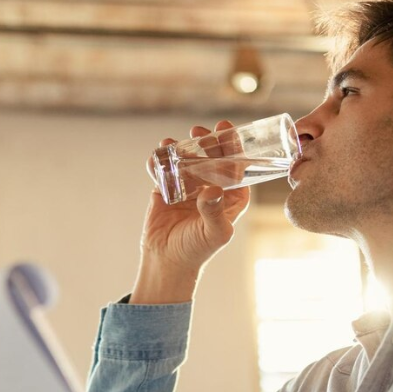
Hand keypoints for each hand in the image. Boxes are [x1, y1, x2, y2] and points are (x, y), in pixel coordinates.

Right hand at [130, 121, 250, 303]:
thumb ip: (214, 211)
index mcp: (232, 196)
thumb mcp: (213, 233)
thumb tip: (213, 190)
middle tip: (198, 131)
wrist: (167, 261)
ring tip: (172, 142)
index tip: (224, 130)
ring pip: (187, 160)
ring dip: (181, 147)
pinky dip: (159, 161)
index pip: (236, 166)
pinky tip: (156, 157)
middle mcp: (212, 188)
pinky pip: (164, 170)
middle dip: (206, 141)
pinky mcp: (166, 189)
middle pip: (212, 157)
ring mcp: (188, 187)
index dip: (233, 145)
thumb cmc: (197, 250)